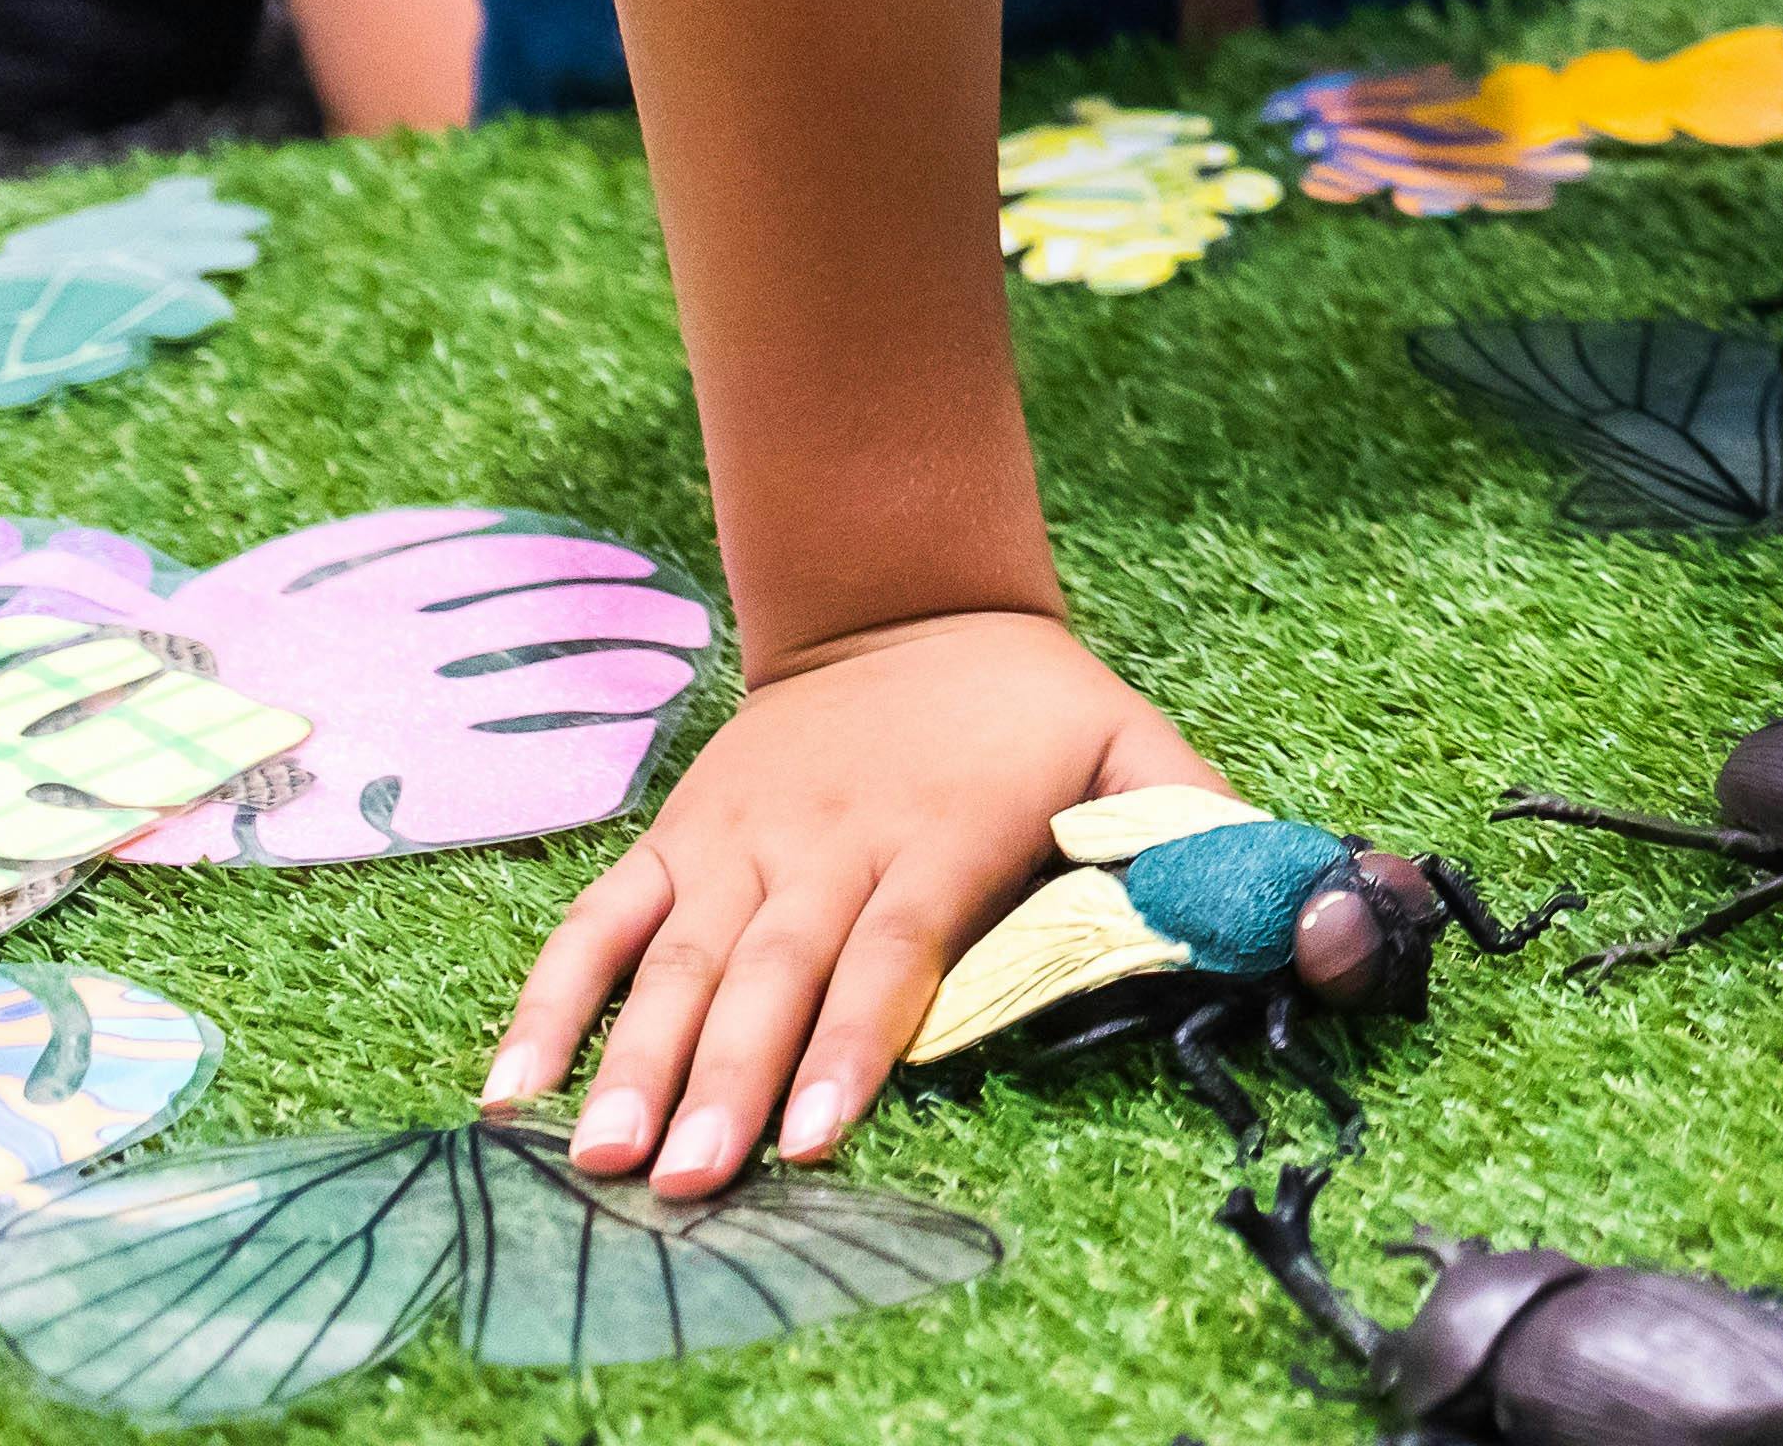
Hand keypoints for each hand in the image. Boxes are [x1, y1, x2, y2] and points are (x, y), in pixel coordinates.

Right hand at [490, 606, 1210, 1191]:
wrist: (904, 602)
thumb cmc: (1030, 705)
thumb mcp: (1130, 742)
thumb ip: (1188, 824)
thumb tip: (1270, 899)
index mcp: (938, 832)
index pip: (892, 950)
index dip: (856, 1043)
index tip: (816, 1134)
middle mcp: (826, 841)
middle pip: (773, 973)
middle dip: (727, 1081)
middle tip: (688, 1180)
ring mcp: (739, 841)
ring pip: (679, 959)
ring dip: (633, 1059)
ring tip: (601, 1156)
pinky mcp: (679, 838)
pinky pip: (603, 921)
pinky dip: (553, 998)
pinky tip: (511, 1087)